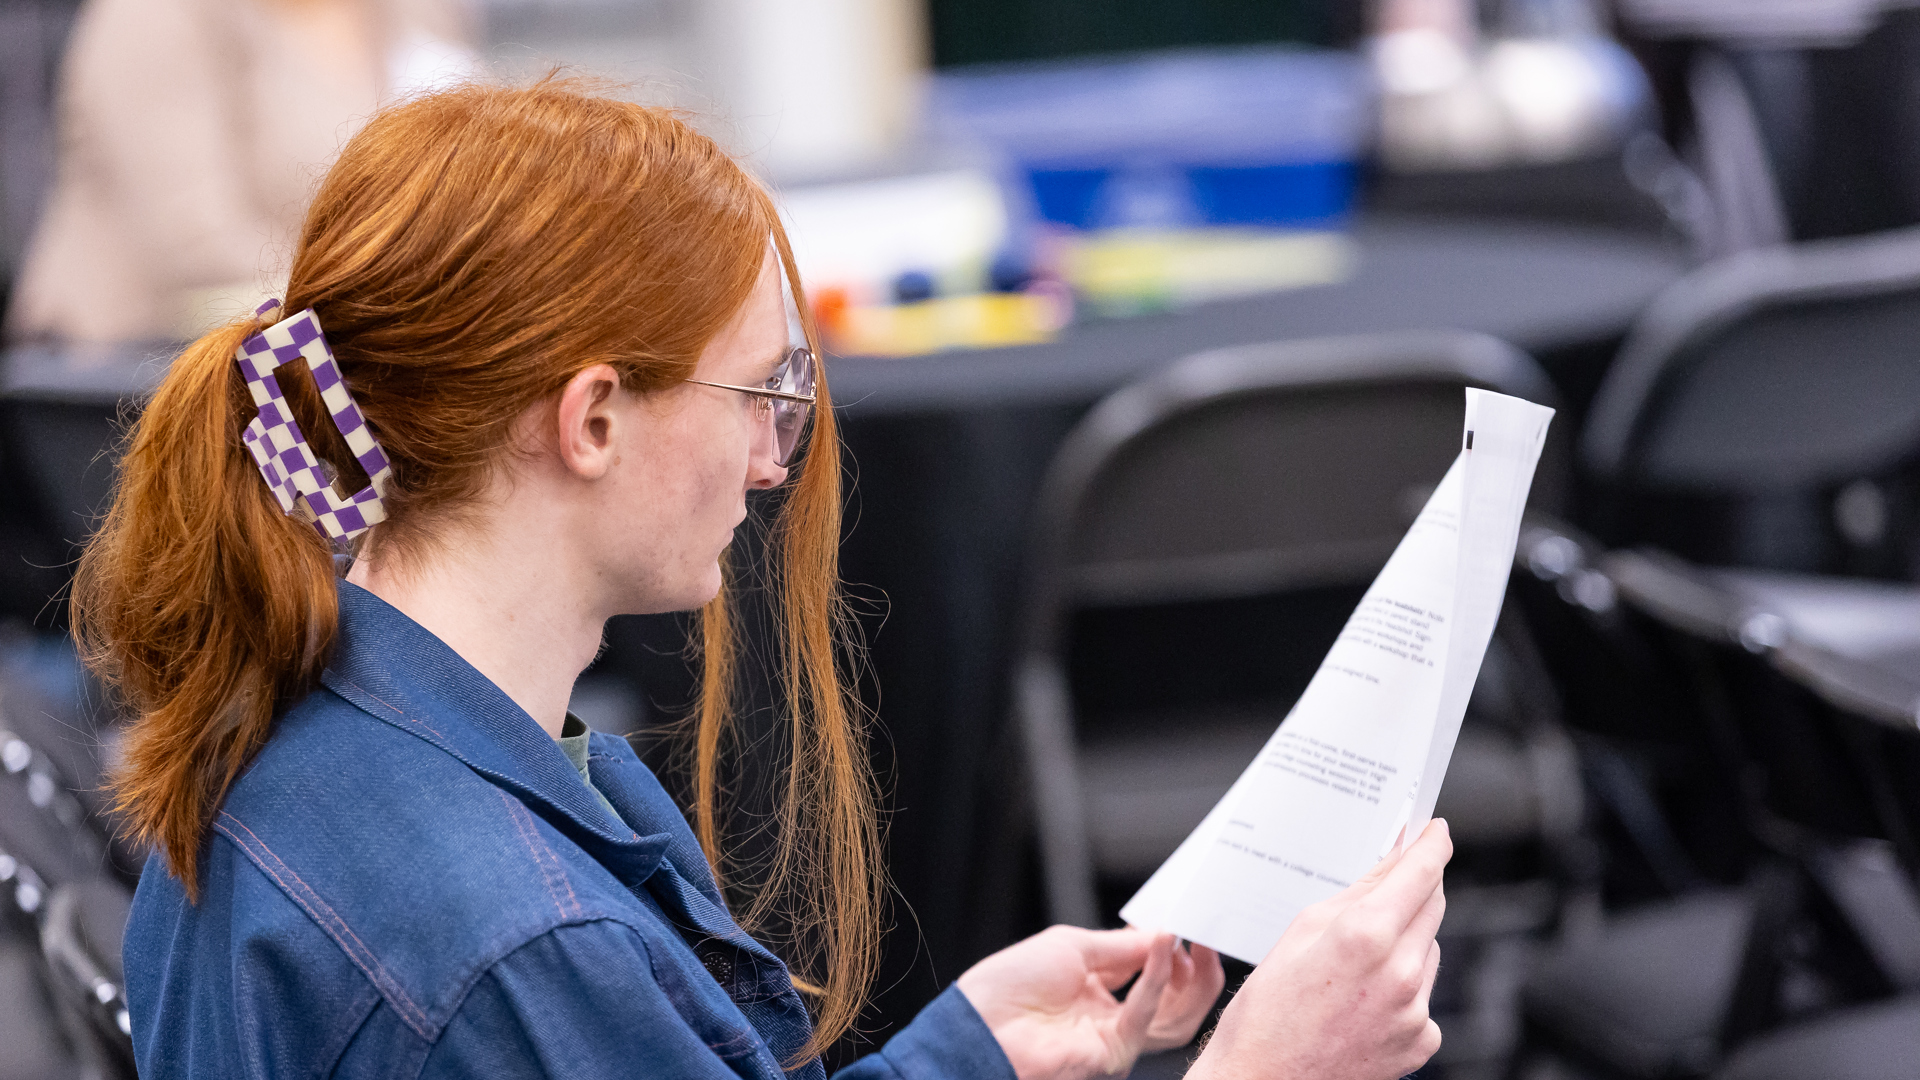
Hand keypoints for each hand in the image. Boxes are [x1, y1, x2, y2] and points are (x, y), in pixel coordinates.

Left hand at [956, 925, 1225, 1079]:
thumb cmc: (1010, 984)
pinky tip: (1163, 945)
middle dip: (1196, 969)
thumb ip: (1122, 945)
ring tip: (1192, 939)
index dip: (1170, 947)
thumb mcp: (1072, 946)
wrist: (979, 1023)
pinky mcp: (1113, 1053)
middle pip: (1174, 1001)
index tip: (1185, 920)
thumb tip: (1165, 933)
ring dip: (1192, 977)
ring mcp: (1114, 1038)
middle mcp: (1110, 1017)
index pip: (1150, 971)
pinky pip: (1146, 1013)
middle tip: (1204, 934)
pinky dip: (1159, 977)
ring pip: (1176, 1017)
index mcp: (1097, 991)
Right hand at [1189, 818, 1452, 1079]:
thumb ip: (1354, 894)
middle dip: (1416, 887)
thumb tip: (1390, 864)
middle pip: (1432, 906)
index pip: (1421, 873)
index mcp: (1366, 937)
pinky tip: (1364, 997)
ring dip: (1406, 939)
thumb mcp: (1299, 932)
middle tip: (1395, 877)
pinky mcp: (1422, 1041)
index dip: (1433, 845)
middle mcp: (1401, 974)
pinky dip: (1404, 985)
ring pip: (1428, 949)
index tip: (1437, 831)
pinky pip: (1424, 993)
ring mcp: (1416, 1012)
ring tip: (1356, 960)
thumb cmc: (1266, 1013)